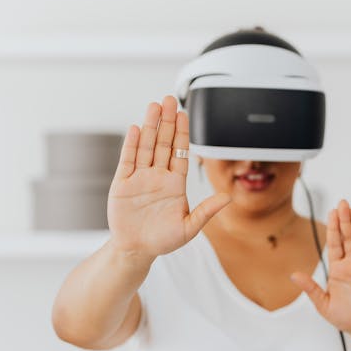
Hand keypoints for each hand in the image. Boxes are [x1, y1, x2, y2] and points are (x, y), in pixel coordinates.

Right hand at [107, 95, 231, 257]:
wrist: (136, 250)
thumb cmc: (163, 240)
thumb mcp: (189, 228)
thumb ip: (207, 211)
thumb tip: (228, 198)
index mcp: (175, 184)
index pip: (180, 153)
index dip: (182, 133)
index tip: (184, 114)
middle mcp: (157, 177)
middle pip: (163, 144)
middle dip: (167, 122)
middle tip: (169, 100)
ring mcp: (139, 178)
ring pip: (146, 147)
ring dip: (150, 126)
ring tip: (154, 106)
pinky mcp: (122, 184)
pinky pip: (128, 160)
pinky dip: (132, 145)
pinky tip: (136, 129)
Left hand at [290, 199, 350, 338]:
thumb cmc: (345, 318)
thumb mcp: (323, 304)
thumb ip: (311, 288)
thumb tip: (293, 275)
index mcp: (338, 270)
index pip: (335, 244)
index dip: (334, 228)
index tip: (332, 212)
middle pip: (349, 238)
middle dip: (346, 221)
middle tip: (343, 203)